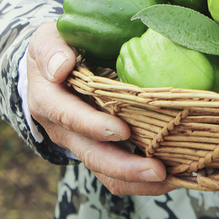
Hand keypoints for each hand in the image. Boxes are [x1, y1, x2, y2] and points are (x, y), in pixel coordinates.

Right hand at [27, 22, 177, 195]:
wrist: (53, 65)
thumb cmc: (56, 45)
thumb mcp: (47, 39)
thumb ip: (51, 50)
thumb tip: (61, 67)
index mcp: (48, 100)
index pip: (69, 116)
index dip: (93, 126)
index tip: (122, 131)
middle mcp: (63, 128)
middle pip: (92, 154)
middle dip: (124, 165)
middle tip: (157, 169)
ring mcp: (80, 142)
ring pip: (105, 170)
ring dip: (136, 179)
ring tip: (170, 179)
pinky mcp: (97, 147)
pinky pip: (115, 172)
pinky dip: (139, 180)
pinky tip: (168, 177)